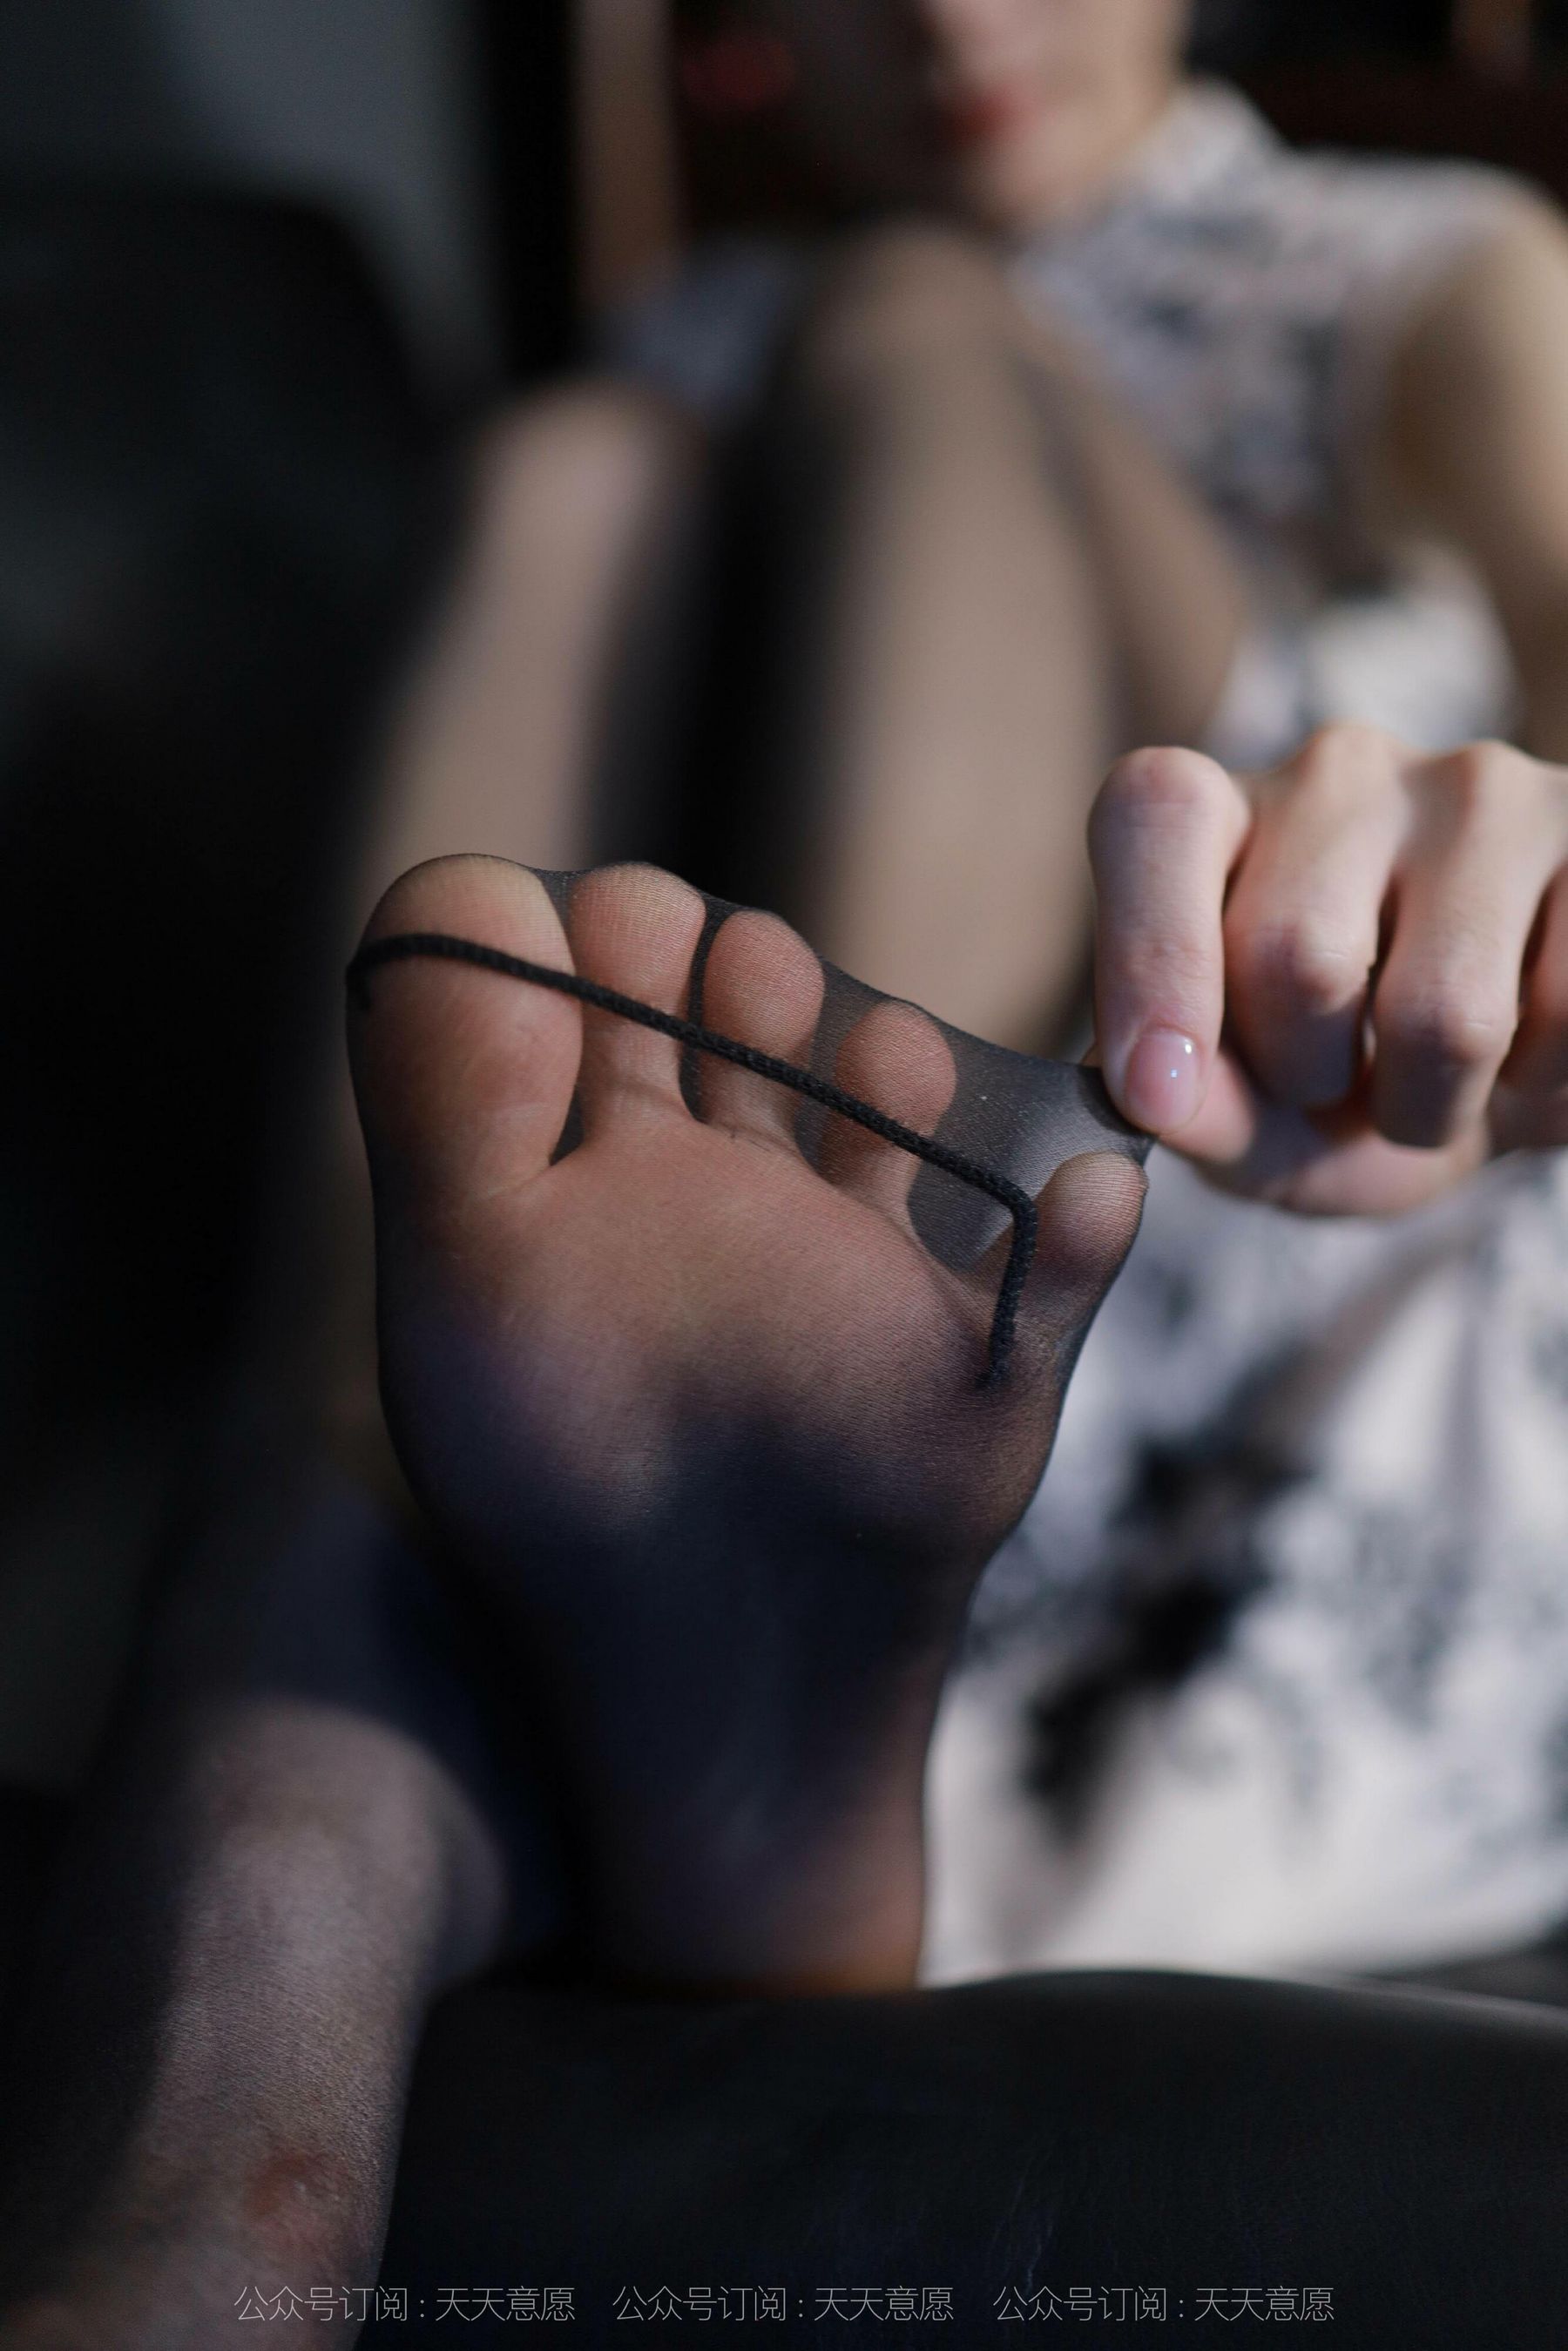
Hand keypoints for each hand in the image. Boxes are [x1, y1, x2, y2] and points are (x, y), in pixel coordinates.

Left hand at [1088, 725, 1567, 1213]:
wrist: (1496, 1082)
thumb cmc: (1339, 1089)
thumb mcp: (1246, 1125)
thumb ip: (1194, 1108)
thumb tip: (1163, 1093)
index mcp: (1217, 813)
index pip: (1158, 814)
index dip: (1152, 956)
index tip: (1153, 1091)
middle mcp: (1340, 770)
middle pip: (1295, 953)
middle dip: (1310, 1078)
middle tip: (1334, 1084)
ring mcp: (1482, 790)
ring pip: (1443, 1012)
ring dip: (1429, 1107)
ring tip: (1431, 1081)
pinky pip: (1566, 1016)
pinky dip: (1540, 1086)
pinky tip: (1525, 1046)